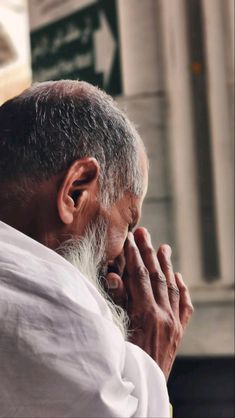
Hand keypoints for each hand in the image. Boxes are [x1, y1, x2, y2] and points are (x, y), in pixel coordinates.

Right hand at [106, 227, 193, 380]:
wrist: (143, 388)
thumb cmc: (123, 361)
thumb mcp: (115, 332)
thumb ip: (116, 303)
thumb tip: (114, 276)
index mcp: (147, 314)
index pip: (139, 277)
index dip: (134, 256)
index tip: (130, 240)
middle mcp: (164, 316)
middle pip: (156, 276)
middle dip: (149, 253)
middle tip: (145, 233)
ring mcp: (174, 324)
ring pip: (171, 287)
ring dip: (167, 266)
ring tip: (164, 247)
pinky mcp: (179, 332)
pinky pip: (184, 306)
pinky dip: (182, 290)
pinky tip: (180, 277)